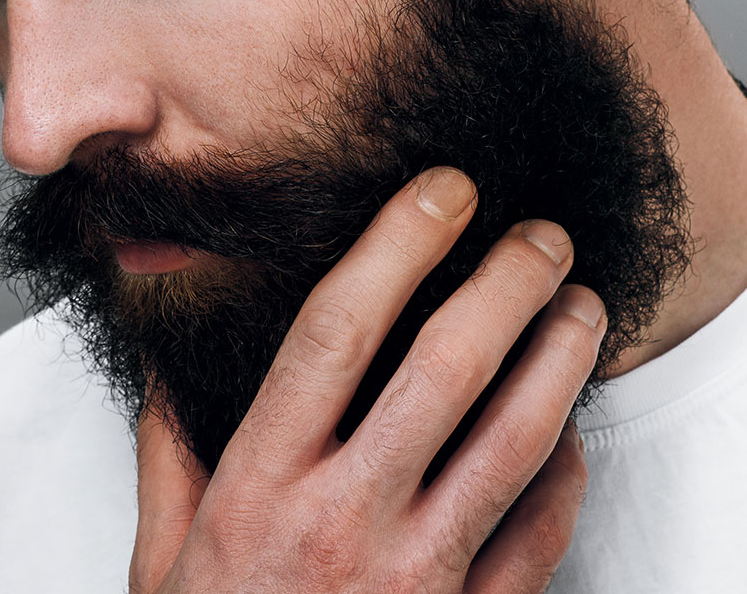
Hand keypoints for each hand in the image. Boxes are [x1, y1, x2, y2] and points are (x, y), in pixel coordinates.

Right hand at [129, 167, 605, 592]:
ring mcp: (416, 579)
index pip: (335, 330)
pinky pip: (539, 537)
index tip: (441, 192)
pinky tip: (569, 428)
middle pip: (442, 368)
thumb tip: (167, 363)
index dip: (396, 246)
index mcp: (261, 483)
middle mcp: (343, 518)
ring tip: (584, 303)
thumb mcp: (162, 560)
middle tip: (541, 233)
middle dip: (505, 283)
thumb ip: (168, 453)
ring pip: (511, 443)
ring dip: (559, 361)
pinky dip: (566, 472)